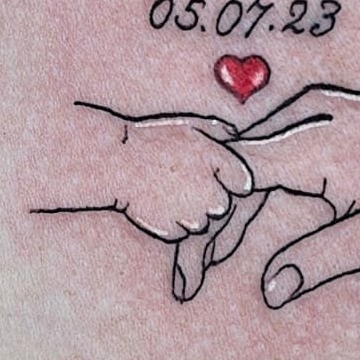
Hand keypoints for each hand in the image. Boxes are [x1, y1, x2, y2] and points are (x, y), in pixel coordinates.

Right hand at [31, 104, 254, 295]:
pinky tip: (155, 202)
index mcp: (220, 164)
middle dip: (208, 197)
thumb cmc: (153, 140)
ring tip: (165, 190)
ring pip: (200, 223)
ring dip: (189, 212)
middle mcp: (212, 193)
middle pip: (222, 206)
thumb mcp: (191, 127)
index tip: (216, 176)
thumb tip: (239, 135)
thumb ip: (221, 133)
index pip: (241, 183)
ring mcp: (193, 215)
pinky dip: (170, 222)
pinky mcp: (173, 231)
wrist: (117, 162)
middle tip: (181, 182)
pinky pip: (178, 231)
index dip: (229, 180)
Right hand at [174, 83, 359, 307]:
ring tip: (200, 268)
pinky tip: (237, 235)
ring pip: (247, 163)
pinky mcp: (325, 117)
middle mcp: (309, 113)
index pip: (236, 184)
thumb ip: (322, 258)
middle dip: (204, 226)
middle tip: (185, 284)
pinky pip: (272, 154)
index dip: (205, 231)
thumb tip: (270, 291)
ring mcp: (316, 110)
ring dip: (224, 213)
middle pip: (232, 171)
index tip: (189, 277)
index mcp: (319, 140)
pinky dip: (252, 195)